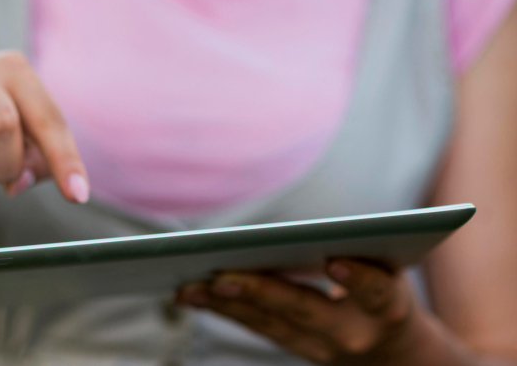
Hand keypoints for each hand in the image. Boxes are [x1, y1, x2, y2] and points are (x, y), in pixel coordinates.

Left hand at [177, 259, 420, 363]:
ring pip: (267, 323)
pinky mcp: (294, 346)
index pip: (375, 293)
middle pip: (304, 310)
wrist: (394, 355)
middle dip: (260, 293)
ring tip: (188, 286)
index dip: (357, 279)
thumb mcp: (389, 269)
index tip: (334, 261)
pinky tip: (188, 293)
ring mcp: (320, 347)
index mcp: (387, 308)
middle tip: (222, 278)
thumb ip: (363, 249)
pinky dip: (220, 308)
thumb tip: (318, 230)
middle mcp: (352, 334)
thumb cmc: (385, 291)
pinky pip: (254, 326)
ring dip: (224, 304)